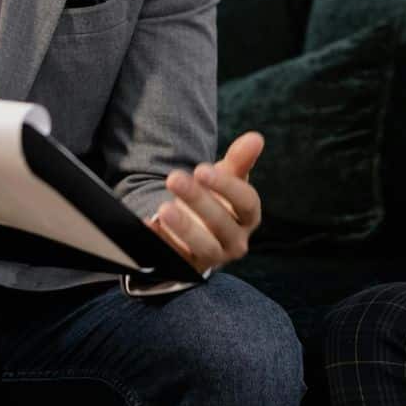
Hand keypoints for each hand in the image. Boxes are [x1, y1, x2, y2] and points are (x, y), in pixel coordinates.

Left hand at [148, 131, 264, 270]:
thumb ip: (240, 159)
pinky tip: (149, 226)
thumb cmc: (216, 199)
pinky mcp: (188, 267)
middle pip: (222, 223)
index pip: (246, 202)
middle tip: (174, 178)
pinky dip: (162, 243)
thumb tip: (256, 138)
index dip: (226, 186)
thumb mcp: (226, 178)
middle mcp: (235, 240)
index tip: (200, 169)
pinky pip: (175, 258)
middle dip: (198, 200)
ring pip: (204, 246)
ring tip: (164, 208)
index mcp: (248, 217)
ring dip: (184, 228)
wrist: (197, 230)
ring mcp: (212, 257)